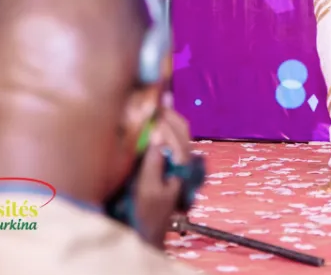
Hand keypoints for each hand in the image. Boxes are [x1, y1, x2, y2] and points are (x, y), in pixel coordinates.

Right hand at [132, 100, 192, 247]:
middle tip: (155, 97)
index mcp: (181, 163)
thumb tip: (157, 133)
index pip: (177, 132)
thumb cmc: (147, 212)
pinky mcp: (170, 168)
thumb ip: (153, 160)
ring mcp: (178, 164)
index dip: (166, 115)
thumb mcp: (147, 187)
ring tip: (154, 106)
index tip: (154, 101)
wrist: (150, 232)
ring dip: (167, 119)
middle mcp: (183, 161)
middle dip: (169, 113)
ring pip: (178, 135)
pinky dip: (164, 130)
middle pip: (181, 129)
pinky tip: (152, 125)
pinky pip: (171, 143)